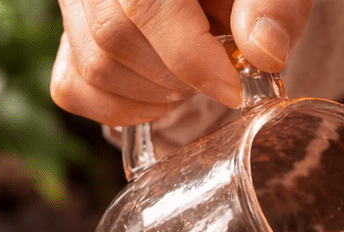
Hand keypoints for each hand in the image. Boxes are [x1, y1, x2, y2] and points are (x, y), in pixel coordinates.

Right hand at [50, 0, 313, 126]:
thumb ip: (273, 5)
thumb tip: (265, 50)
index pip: (144, 5)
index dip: (192, 59)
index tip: (232, 89)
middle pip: (114, 39)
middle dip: (175, 76)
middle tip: (213, 74)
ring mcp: (74, 4)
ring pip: (93, 67)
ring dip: (152, 94)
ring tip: (189, 78)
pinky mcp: (71, 38)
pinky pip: (71, 87)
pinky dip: (118, 109)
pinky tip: (160, 99)